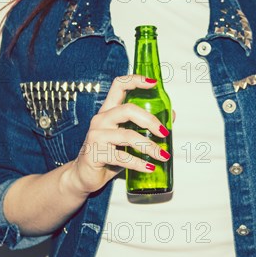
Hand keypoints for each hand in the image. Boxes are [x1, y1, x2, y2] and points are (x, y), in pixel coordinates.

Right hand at [68, 74, 172, 194]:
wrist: (84, 175)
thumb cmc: (108, 153)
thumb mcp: (127, 137)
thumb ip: (145, 125)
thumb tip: (170, 116)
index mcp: (108, 110)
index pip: (119, 85)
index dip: (135, 80)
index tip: (153, 84)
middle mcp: (101, 119)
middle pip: (127, 110)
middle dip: (149, 120)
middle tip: (164, 132)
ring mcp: (96, 136)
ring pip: (127, 136)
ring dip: (149, 146)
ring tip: (163, 155)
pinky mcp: (95, 153)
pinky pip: (122, 157)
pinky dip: (139, 163)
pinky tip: (150, 167)